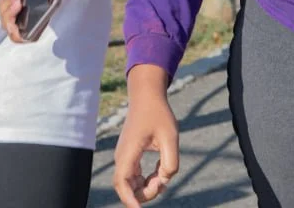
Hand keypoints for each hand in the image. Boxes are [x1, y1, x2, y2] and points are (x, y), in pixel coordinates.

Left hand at [0, 0, 76, 41]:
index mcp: (47, 12)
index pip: (29, 35)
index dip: (17, 33)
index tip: (17, 16)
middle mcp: (36, 12)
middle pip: (14, 27)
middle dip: (8, 16)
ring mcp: (28, 5)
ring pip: (8, 17)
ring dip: (5, 8)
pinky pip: (7, 5)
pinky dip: (5, 1)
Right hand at [114, 65, 180, 206]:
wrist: (147, 96)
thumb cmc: (158, 114)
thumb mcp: (171, 137)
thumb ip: (171, 162)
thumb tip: (165, 180)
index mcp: (129, 152)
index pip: (122, 182)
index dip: (130, 200)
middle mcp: (122, 157)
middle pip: (126, 187)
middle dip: (144, 194)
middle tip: (162, 182)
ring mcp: (124, 157)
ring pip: (129, 184)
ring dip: (145, 188)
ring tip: (162, 176)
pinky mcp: (129, 156)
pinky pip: (133, 177)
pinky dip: (144, 181)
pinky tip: (158, 176)